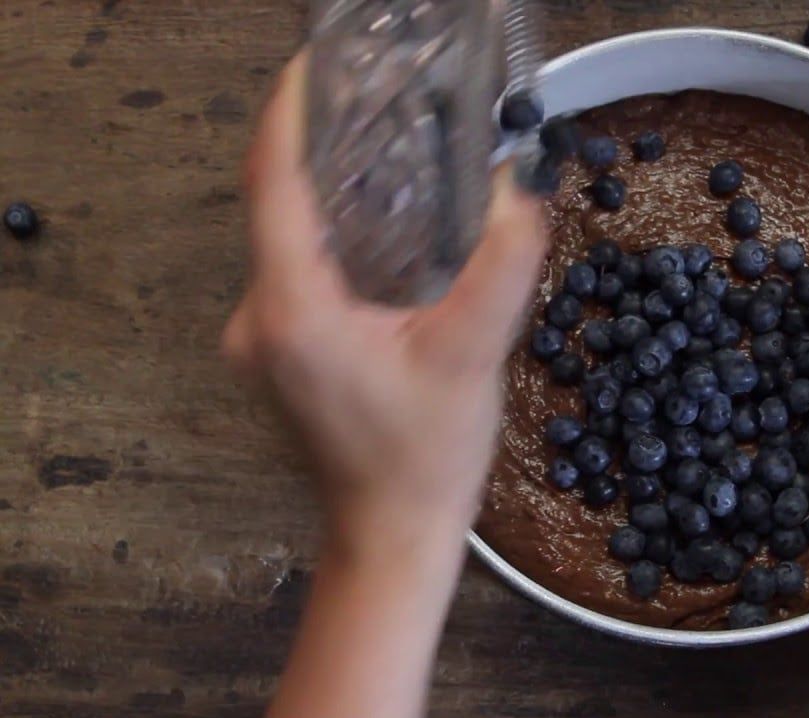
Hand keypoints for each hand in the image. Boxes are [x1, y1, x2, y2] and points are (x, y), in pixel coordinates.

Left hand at [222, 54, 547, 555]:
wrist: (391, 533)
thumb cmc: (423, 459)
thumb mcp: (473, 355)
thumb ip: (503, 265)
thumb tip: (521, 189)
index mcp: (294, 310)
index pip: (272, 184)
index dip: (286, 115)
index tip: (311, 67)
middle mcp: (261, 319)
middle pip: (275, 204)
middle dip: (315, 144)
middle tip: (368, 98)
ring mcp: (263, 339)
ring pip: (285, 238)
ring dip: (324, 192)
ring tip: (378, 148)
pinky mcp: (281, 352)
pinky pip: (293, 269)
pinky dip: (327, 236)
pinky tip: (375, 225)